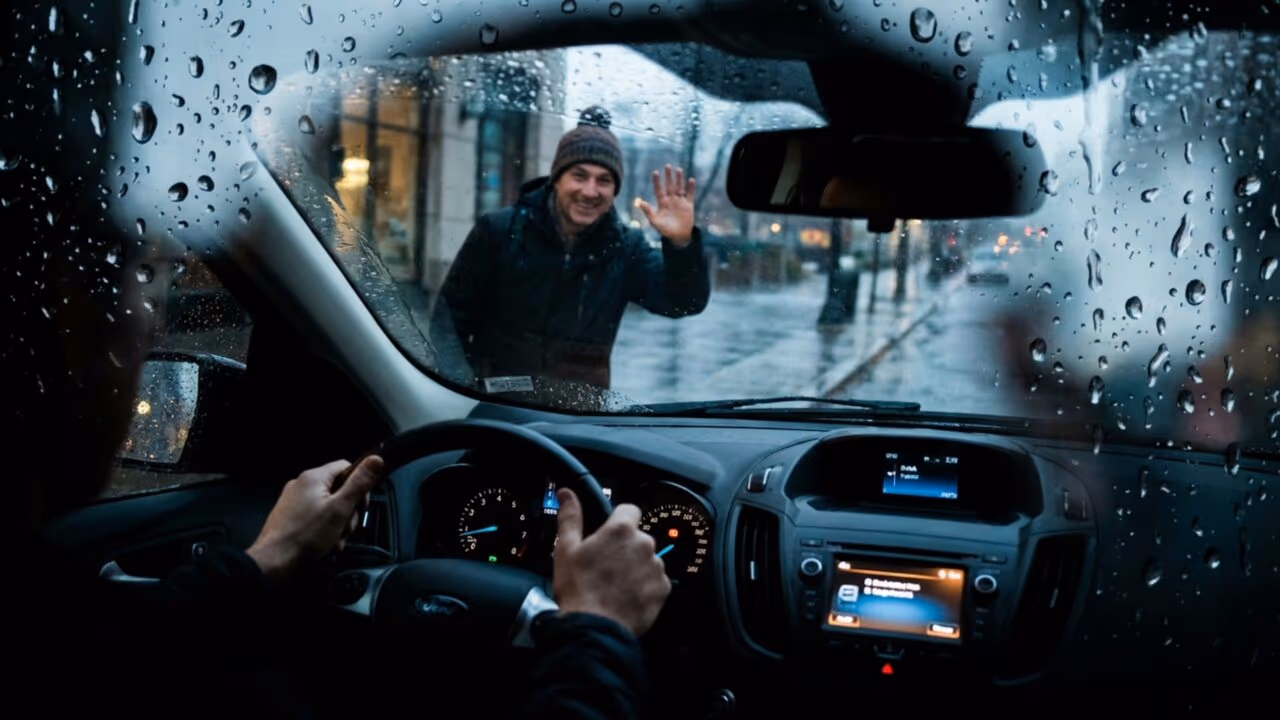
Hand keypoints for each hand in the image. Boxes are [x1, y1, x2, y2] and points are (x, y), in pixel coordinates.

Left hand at [246, 455, 383, 585]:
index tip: (363, 504)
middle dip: (348, 511)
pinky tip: (326, 544)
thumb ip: (359, 483)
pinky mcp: (289, 516)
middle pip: (338, 489)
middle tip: (347, 528)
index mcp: (314, 477)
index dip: (360, 484)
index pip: (346, 467)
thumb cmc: (306, 535)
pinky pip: (315, 517)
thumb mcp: (340, 508)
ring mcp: (293, 501)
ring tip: (335, 540)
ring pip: (327, 506)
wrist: (273, 561)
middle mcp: (301, 485)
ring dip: (338, 524)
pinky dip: (324, 529)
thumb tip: (376, 459)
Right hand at [551, 488, 671, 637]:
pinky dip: (644, 586)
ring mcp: (656, 566)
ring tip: (615, 584)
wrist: (594, 628)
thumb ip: (570, 517)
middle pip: (638, 537)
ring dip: (635, 567)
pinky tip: (627, 596)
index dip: (618, 520)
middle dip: (625, 548)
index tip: (608, 535)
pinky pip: (655, 580)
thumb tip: (566, 492)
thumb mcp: (566, 549)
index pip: (629, 510)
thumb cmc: (578, 588)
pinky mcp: (663, 588)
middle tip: (606, 566)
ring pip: (647, 559)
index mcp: (621, 530)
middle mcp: (644, 544)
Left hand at [637, 164, 695, 246]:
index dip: (657, 181)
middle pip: (669, 186)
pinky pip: (690, 195)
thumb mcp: (654, 221)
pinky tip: (691, 180)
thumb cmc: (665, 231)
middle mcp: (671, 200)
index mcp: (662, 203)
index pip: (659, 189)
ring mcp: (680, 202)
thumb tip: (639, 202)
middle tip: (667, 166)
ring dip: (679, 179)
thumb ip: (648, 211)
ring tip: (678, 169)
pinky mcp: (689, 206)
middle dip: (668, 176)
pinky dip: (691, 188)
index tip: (655, 172)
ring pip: (679, 187)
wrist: (678, 237)